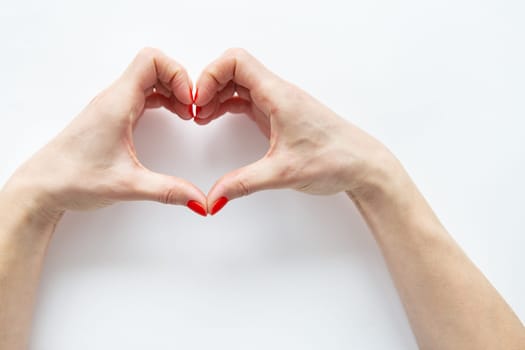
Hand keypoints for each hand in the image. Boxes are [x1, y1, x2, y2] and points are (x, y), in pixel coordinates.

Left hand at [2, 48, 206, 219]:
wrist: (42, 187)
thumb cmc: (73, 179)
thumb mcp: (128, 185)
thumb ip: (168, 190)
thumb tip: (200, 200)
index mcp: (117, 103)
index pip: (152, 61)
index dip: (178, 74)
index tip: (190, 101)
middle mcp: (114, 98)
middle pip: (155, 67)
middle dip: (181, 83)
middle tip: (193, 110)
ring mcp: (113, 106)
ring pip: (150, 80)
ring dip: (173, 91)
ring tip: (186, 114)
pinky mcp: (113, 116)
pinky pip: (143, 94)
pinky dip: (163, 100)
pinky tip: (171, 117)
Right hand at [194, 48, 397, 213]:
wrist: (363, 165)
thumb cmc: (334, 159)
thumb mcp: (283, 173)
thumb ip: (244, 183)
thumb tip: (214, 197)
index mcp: (279, 96)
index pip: (236, 61)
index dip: (210, 75)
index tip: (198, 101)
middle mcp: (278, 93)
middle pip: (233, 69)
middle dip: (208, 86)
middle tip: (195, 112)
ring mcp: (279, 103)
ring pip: (239, 83)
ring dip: (217, 95)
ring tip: (202, 117)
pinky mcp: (280, 115)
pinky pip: (248, 99)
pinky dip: (228, 104)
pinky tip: (219, 118)